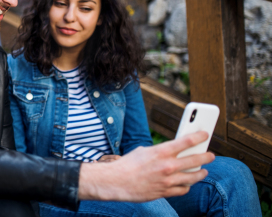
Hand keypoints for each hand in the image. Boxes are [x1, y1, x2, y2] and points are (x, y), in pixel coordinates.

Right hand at [78, 131, 214, 201]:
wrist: (116, 181)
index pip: (187, 141)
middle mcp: (167, 166)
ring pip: (194, 177)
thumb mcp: (144, 151)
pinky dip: (187, 185)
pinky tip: (188, 183)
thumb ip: (161, 151)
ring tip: (203, 171)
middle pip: (196, 160)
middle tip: (211, 155)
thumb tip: (175, 151)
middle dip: (206, 156)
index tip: (206, 134)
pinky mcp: (165, 192)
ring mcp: (168, 180)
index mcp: (161, 151)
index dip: (200, 136)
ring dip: (201, 173)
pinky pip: (183, 189)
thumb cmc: (128, 164)